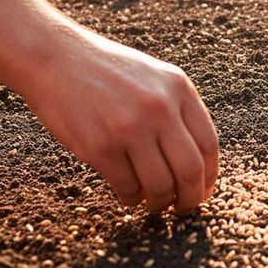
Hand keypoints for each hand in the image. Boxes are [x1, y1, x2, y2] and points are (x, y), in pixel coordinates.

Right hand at [25, 29, 218, 214]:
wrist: (57, 59)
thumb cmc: (109, 72)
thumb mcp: (156, 78)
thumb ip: (179, 111)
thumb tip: (199, 163)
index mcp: (179, 89)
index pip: (209, 144)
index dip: (210, 175)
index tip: (203, 190)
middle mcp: (160, 108)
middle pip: (191, 170)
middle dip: (191, 198)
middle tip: (184, 208)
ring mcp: (130, 128)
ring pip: (160, 185)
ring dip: (159, 203)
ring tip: (153, 203)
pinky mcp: (100, 147)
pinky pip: (127, 187)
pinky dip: (131, 198)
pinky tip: (129, 195)